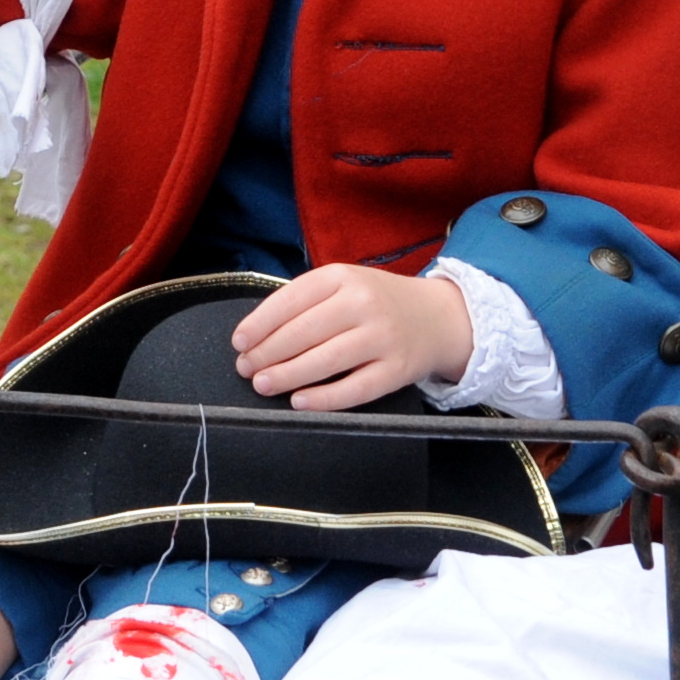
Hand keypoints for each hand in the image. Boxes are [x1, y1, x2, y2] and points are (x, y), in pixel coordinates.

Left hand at [231, 263, 472, 411]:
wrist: (440, 318)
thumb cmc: (378, 303)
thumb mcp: (344, 286)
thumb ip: (306, 302)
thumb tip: (255, 336)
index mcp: (343, 277)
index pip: (290, 299)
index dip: (259, 324)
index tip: (239, 343)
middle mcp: (363, 303)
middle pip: (303, 332)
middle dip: (266, 354)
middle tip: (246, 369)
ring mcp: (383, 337)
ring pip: (325, 360)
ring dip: (287, 376)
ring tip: (263, 385)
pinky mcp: (397, 370)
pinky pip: (355, 388)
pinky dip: (323, 398)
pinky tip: (299, 402)